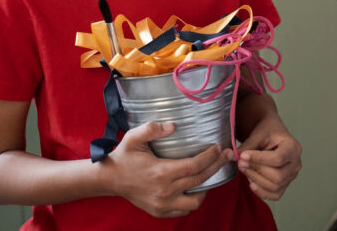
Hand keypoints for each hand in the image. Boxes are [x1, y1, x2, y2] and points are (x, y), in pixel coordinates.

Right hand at [103, 121, 231, 217]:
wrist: (110, 179)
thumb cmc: (124, 156)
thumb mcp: (133, 138)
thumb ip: (152, 128)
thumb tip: (172, 126)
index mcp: (160, 173)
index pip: (193, 166)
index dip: (209, 157)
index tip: (218, 148)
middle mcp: (164, 191)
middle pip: (199, 180)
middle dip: (216, 167)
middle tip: (226, 156)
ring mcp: (162, 205)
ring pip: (195, 201)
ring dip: (205, 187)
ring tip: (209, 173)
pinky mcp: (160, 212)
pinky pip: (183, 210)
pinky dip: (192, 200)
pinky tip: (194, 186)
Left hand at [237, 113, 301, 200]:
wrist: (271, 134)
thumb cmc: (267, 131)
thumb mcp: (257, 134)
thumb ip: (247, 146)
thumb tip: (233, 157)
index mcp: (293, 147)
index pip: (278, 159)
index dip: (259, 160)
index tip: (243, 156)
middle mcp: (296, 163)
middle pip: (277, 176)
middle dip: (256, 170)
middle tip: (240, 162)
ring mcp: (292, 175)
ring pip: (275, 186)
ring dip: (255, 179)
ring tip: (244, 168)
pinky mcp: (285, 184)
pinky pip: (275, 195)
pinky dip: (261, 191)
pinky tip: (251, 182)